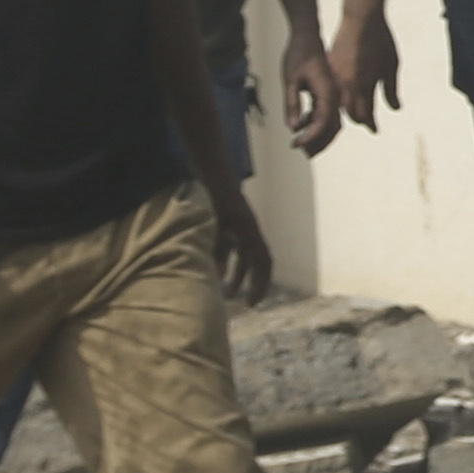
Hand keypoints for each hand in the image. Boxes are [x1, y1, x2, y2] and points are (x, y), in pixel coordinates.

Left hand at [209, 184, 276, 306]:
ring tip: (225, 293)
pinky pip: (230, 246)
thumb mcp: (211, 225)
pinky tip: (209, 271)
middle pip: (256, 262)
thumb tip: (216, 275)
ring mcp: (238, 226)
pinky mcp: (226, 221)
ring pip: (243, 256)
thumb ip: (215, 249)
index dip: (261, 284)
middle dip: (251, 283)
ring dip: (237, 275)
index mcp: (250, 232)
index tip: (252, 303)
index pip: (264, 262)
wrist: (209, 168)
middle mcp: (248, 230)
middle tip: (244, 303)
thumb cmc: (212, 195)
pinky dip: (223, 261)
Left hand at [278, 33, 345, 156]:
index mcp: (328, 91)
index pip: (323, 122)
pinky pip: (328, 113)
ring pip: (332, 122)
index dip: (310, 137)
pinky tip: (304, 127)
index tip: (296, 144)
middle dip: (318, 142)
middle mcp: (335, 94)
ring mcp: (334, 93)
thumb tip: (294, 127)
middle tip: (302, 152)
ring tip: (302, 145)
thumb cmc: (298, 54)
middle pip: (332, 127)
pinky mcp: (329, 91)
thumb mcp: (291, 79)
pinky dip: (317, 124)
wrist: (307, 35)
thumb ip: (292, 103)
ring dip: (319, 136)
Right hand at [329, 4, 399, 136]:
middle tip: (367, 122)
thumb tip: (395, 108)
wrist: (361, 18)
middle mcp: (345, 83)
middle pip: (349, 113)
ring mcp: (335, 75)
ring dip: (347, 109)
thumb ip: (391, 89)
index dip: (370, 124)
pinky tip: (345, 94)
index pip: (364, 114)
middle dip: (359, 119)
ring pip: (338, 102)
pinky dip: (339, 95)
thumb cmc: (380, 41)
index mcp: (362, 85)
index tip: (375, 129)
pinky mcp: (329, 66)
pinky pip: (332, 88)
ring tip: (356, 111)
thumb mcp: (391, 65)